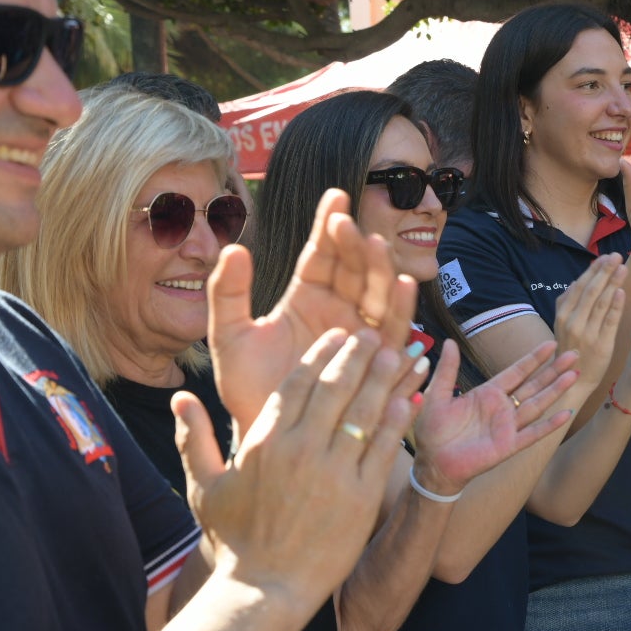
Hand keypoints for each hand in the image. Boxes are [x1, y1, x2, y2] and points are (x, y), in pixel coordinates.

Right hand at [175, 328, 419, 613]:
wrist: (263, 591)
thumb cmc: (234, 543)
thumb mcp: (204, 487)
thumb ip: (193, 438)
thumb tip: (179, 398)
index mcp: (265, 440)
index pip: (298, 383)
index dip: (321, 355)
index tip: (337, 337)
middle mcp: (301, 448)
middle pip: (335, 387)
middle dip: (356, 355)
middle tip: (371, 334)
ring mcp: (333, 470)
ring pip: (364, 410)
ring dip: (384, 377)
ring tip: (399, 353)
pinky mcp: (360, 495)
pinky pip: (384, 446)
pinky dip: (398, 418)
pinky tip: (410, 397)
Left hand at [210, 190, 417, 430]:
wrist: (269, 433)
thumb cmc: (249, 389)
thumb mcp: (229, 336)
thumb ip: (227, 293)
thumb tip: (233, 248)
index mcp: (306, 297)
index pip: (321, 254)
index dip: (329, 226)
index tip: (335, 197)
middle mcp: (338, 309)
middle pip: (354, 268)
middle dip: (354, 244)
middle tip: (348, 224)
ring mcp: (360, 333)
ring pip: (377, 293)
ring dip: (380, 269)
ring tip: (377, 246)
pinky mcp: (376, 360)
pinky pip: (393, 330)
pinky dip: (401, 307)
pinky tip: (403, 285)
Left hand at [411, 339, 580, 494]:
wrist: (432, 464)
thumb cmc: (432, 431)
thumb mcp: (436, 395)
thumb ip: (447, 370)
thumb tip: (450, 342)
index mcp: (487, 393)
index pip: (516, 371)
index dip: (534, 358)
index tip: (551, 344)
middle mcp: (502, 408)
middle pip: (534, 385)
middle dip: (553, 370)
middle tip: (573, 354)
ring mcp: (508, 427)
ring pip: (538, 404)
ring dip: (556, 390)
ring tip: (575, 375)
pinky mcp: (508, 446)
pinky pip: (533, 433)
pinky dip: (550, 424)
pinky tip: (566, 413)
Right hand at [553, 254, 626, 396]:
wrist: (573, 379)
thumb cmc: (571, 348)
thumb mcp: (564, 324)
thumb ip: (570, 302)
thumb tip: (579, 279)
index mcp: (563, 314)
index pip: (579, 286)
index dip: (593, 270)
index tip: (605, 256)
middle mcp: (572, 321)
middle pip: (590, 291)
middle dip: (604, 271)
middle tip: (617, 255)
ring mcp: (586, 333)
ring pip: (600, 303)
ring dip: (612, 283)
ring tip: (623, 268)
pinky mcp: (601, 344)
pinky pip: (609, 321)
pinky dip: (615, 306)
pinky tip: (622, 292)